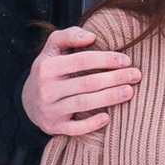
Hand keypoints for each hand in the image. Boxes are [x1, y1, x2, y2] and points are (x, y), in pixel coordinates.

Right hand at [24, 24, 140, 138]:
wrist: (28, 102)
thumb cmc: (49, 70)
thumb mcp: (52, 48)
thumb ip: (69, 35)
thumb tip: (92, 37)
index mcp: (47, 66)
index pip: (81, 60)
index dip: (106, 59)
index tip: (126, 60)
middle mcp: (47, 88)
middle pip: (87, 82)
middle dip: (115, 78)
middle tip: (135, 75)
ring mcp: (50, 109)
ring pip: (84, 103)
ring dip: (110, 97)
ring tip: (129, 92)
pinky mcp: (54, 126)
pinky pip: (75, 128)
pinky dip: (92, 124)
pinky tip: (107, 118)